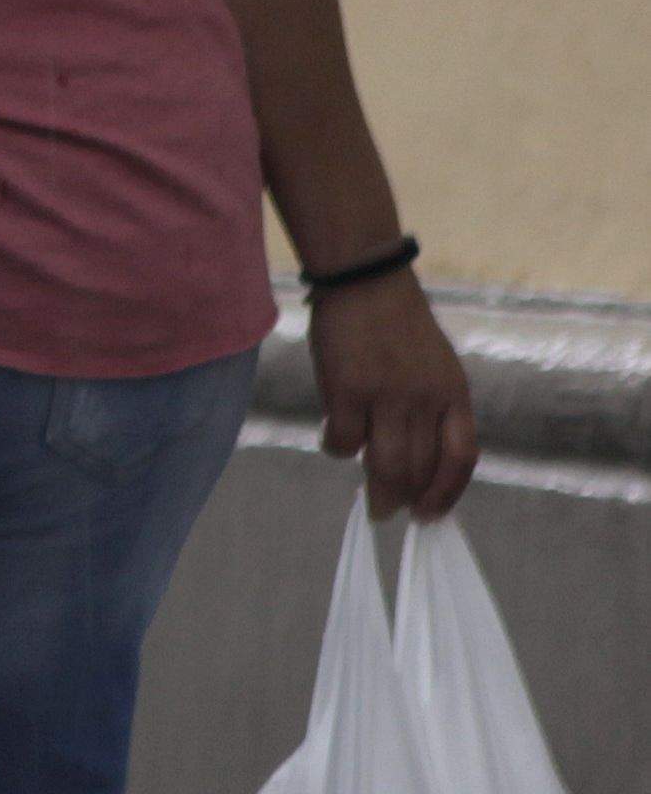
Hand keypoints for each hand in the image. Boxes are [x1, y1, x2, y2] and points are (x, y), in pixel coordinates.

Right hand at [308, 272, 476, 518]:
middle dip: (406, 499)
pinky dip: (337, 449)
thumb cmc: (397, 324)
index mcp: (453, 394)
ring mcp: (386, 395)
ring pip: (385, 464)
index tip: (432, 514)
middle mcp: (425, 400)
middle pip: (420, 468)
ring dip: (378, 490)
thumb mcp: (435, 367)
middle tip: (391, 511)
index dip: (447, 493)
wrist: (365, 280)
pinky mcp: (346, 389)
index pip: (460, 458)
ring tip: (371, 502)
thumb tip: (417, 459)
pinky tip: (334, 440)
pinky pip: (343, 440)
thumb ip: (432, 409)